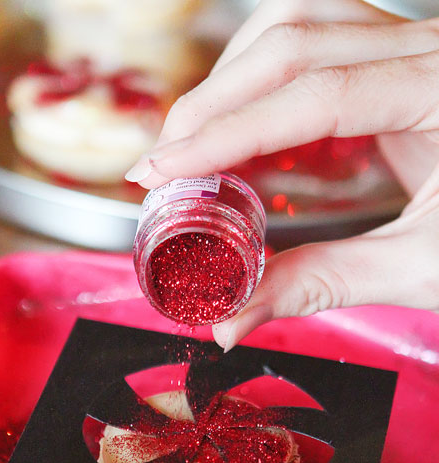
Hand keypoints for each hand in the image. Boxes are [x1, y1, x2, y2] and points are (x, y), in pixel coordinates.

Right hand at [126, 0, 438, 348]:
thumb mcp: (422, 268)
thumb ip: (321, 285)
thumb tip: (230, 319)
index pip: (317, 93)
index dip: (229, 131)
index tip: (162, 170)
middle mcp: (430, 50)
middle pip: (296, 36)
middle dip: (214, 100)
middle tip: (163, 164)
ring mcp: (415, 47)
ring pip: (300, 23)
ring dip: (234, 78)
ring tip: (195, 144)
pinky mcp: (399, 62)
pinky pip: (317, 45)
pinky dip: (264, 83)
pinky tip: (245, 129)